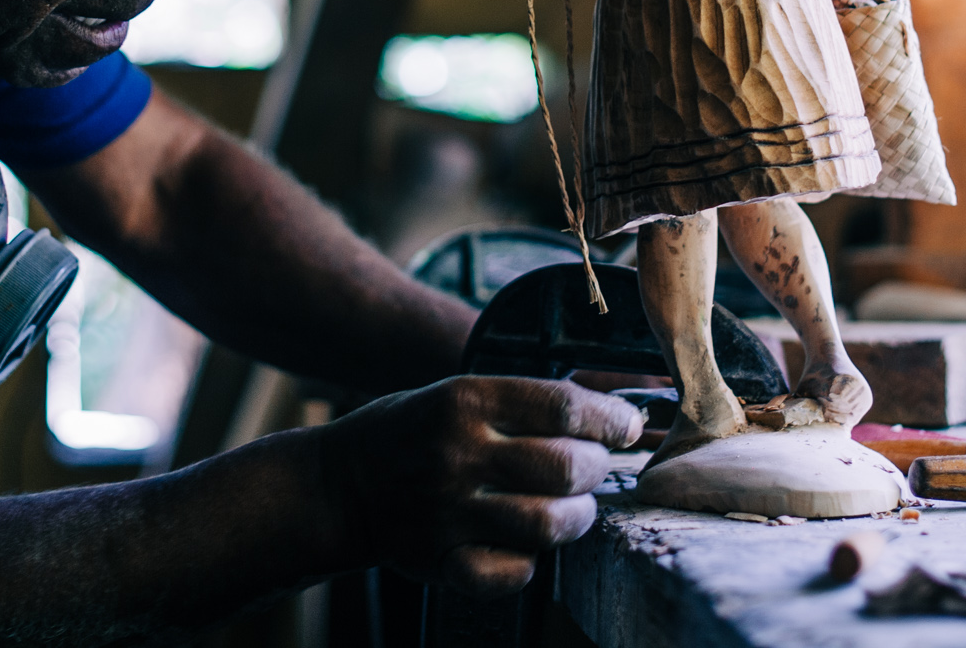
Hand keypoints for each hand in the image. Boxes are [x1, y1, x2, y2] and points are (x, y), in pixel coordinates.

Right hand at [319, 377, 642, 597]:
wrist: (339, 483)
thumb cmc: (413, 430)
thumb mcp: (458, 392)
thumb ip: (524, 402)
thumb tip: (613, 410)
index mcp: (464, 399)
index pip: (562, 405)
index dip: (610, 418)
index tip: (626, 426)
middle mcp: (458, 453)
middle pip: (565, 465)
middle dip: (597, 468)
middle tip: (593, 466)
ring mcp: (449, 510)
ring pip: (549, 522)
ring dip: (577, 517)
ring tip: (573, 508)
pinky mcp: (440, 558)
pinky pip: (512, 572)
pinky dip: (531, 563)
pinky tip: (526, 544)